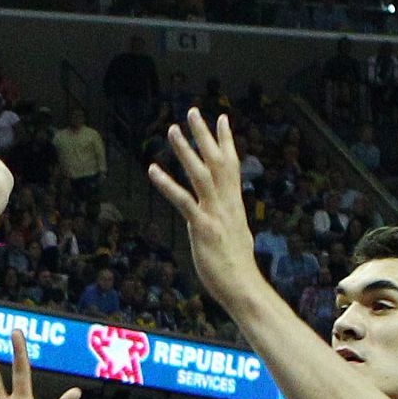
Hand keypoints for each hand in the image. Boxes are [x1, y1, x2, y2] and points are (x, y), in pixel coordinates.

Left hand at [147, 109, 261, 305]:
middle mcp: (226, 203)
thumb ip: (230, 222)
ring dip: (185, 150)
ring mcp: (215, 214)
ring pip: (200, 174)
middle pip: (216, 161)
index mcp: (233, 204)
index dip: (226, 141)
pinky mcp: (203, 228)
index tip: (222, 118)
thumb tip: (228, 219)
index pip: (231, 165)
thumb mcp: (236, 238)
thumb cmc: (237, 269)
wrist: (244, 287)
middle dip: (204, 135)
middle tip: (193, 111)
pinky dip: (167, 184)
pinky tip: (154, 170)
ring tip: (172, 130)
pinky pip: (183, 201)